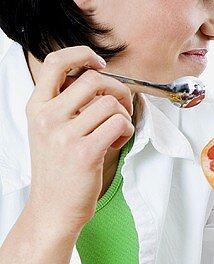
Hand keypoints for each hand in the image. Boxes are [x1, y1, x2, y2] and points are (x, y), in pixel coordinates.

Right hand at [25, 47, 133, 234]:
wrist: (53, 208)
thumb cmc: (59, 170)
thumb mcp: (50, 131)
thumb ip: (67, 105)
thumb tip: (100, 81)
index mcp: (37, 107)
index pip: (54, 63)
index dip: (82, 54)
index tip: (99, 63)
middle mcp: (47, 117)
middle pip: (93, 80)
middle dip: (117, 90)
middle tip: (120, 108)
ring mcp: (64, 134)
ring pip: (110, 103)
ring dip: (123, 116)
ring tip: (114, 133)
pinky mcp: (85, 151)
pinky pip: (120, 124)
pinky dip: (126, 132)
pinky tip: (115, 144)